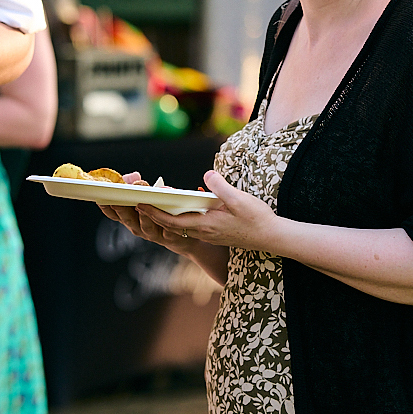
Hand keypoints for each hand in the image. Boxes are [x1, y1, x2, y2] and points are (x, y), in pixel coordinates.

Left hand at [131, 169, 277, 254]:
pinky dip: (181, 219)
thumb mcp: (239, 199)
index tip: (140, 205)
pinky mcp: (216, 234)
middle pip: (173, 225)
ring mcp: (210, 235)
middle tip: (140, 204)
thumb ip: (220, 187)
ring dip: (167, 218)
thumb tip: (206, 176)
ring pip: (182, 227)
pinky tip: (183, 210)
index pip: (173, 221)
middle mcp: (205, 232)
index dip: (154, 213)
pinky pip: (193, 227)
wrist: (272, 237)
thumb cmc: (257, 219)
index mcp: (206, 224)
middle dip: (155, 215)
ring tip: (157, 205)